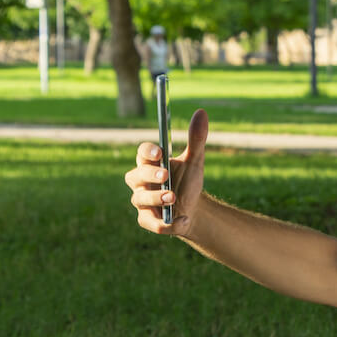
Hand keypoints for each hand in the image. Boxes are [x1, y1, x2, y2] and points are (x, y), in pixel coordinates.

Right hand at [124, 108, 208, 236]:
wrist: (194, 211)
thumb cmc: (188, 182)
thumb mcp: (195, 161)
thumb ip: (196, 139)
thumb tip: (202, 112)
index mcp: (150, 164)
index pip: (142, 154)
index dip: (148, 153)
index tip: (160, 153)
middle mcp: (140, 182)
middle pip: (135, 176)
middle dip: (149, 175)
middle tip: (165, 175)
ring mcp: (141, 202)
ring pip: (140, 199)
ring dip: (156, 198)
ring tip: (174, 197)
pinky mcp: (147, 221)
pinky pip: (151, 223)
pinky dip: (167, 224)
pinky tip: (183, 220)